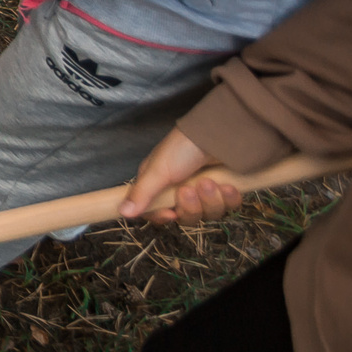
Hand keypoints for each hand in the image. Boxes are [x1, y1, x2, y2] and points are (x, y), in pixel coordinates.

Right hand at [119, 128, 239, 224]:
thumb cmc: (182, 147)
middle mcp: (180, 192)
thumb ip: (141, 193)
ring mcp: (205, 193)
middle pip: (185, 217)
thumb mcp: (158, 170)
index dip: (162, 217)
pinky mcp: (225, 192)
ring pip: (208, 214)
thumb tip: (122, 212)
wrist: (218, 134)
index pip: (156, 212)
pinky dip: (228, 198)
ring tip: (209, 182)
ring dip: (210, 200)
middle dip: (190, 207)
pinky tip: (227, 185)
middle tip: (190, 190)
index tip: (171, 214)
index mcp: (159, 186)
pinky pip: (228, 207)